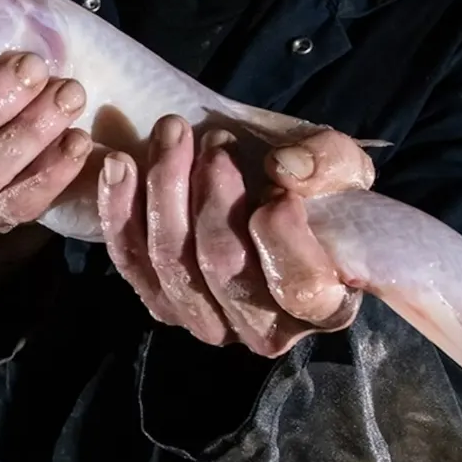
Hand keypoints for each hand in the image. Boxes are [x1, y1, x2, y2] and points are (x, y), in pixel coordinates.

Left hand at [96, 118, 373, 355]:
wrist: (264, 193)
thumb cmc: (315, 187)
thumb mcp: (342, 167)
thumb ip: (329, 164)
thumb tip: (283, 169)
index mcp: (324, 306)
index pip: (301, 287)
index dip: (283, 234)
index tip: (277, 181)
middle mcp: (263, 328)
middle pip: (223, 267)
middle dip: (213, 196)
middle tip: (216, 141)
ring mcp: (207, 320)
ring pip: (171, 262)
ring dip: (165, 190)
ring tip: (171, 133)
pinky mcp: (162, 301)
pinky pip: (130, 260)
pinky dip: (120, 208)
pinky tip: (119, 164)